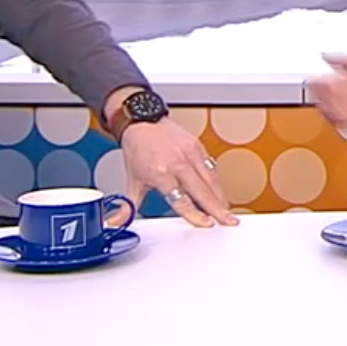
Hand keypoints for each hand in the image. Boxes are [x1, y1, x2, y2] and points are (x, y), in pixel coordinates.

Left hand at [118, 120, 238, 227]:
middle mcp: (178, 162)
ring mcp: (190, 153)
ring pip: (211, 179)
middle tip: (228, 222)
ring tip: (227, 211)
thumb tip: (117, 222)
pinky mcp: (198, 146)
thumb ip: (129, 206)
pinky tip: (220, 193)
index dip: (195, 213)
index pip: (181, 199)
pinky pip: (211, 168)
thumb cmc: (138, 149)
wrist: (141, 121)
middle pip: (202, 190)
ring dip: (220, 197)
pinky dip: (217, 182)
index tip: (206, 223)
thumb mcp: (133, 181)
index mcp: (160, 172)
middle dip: (217, 208)